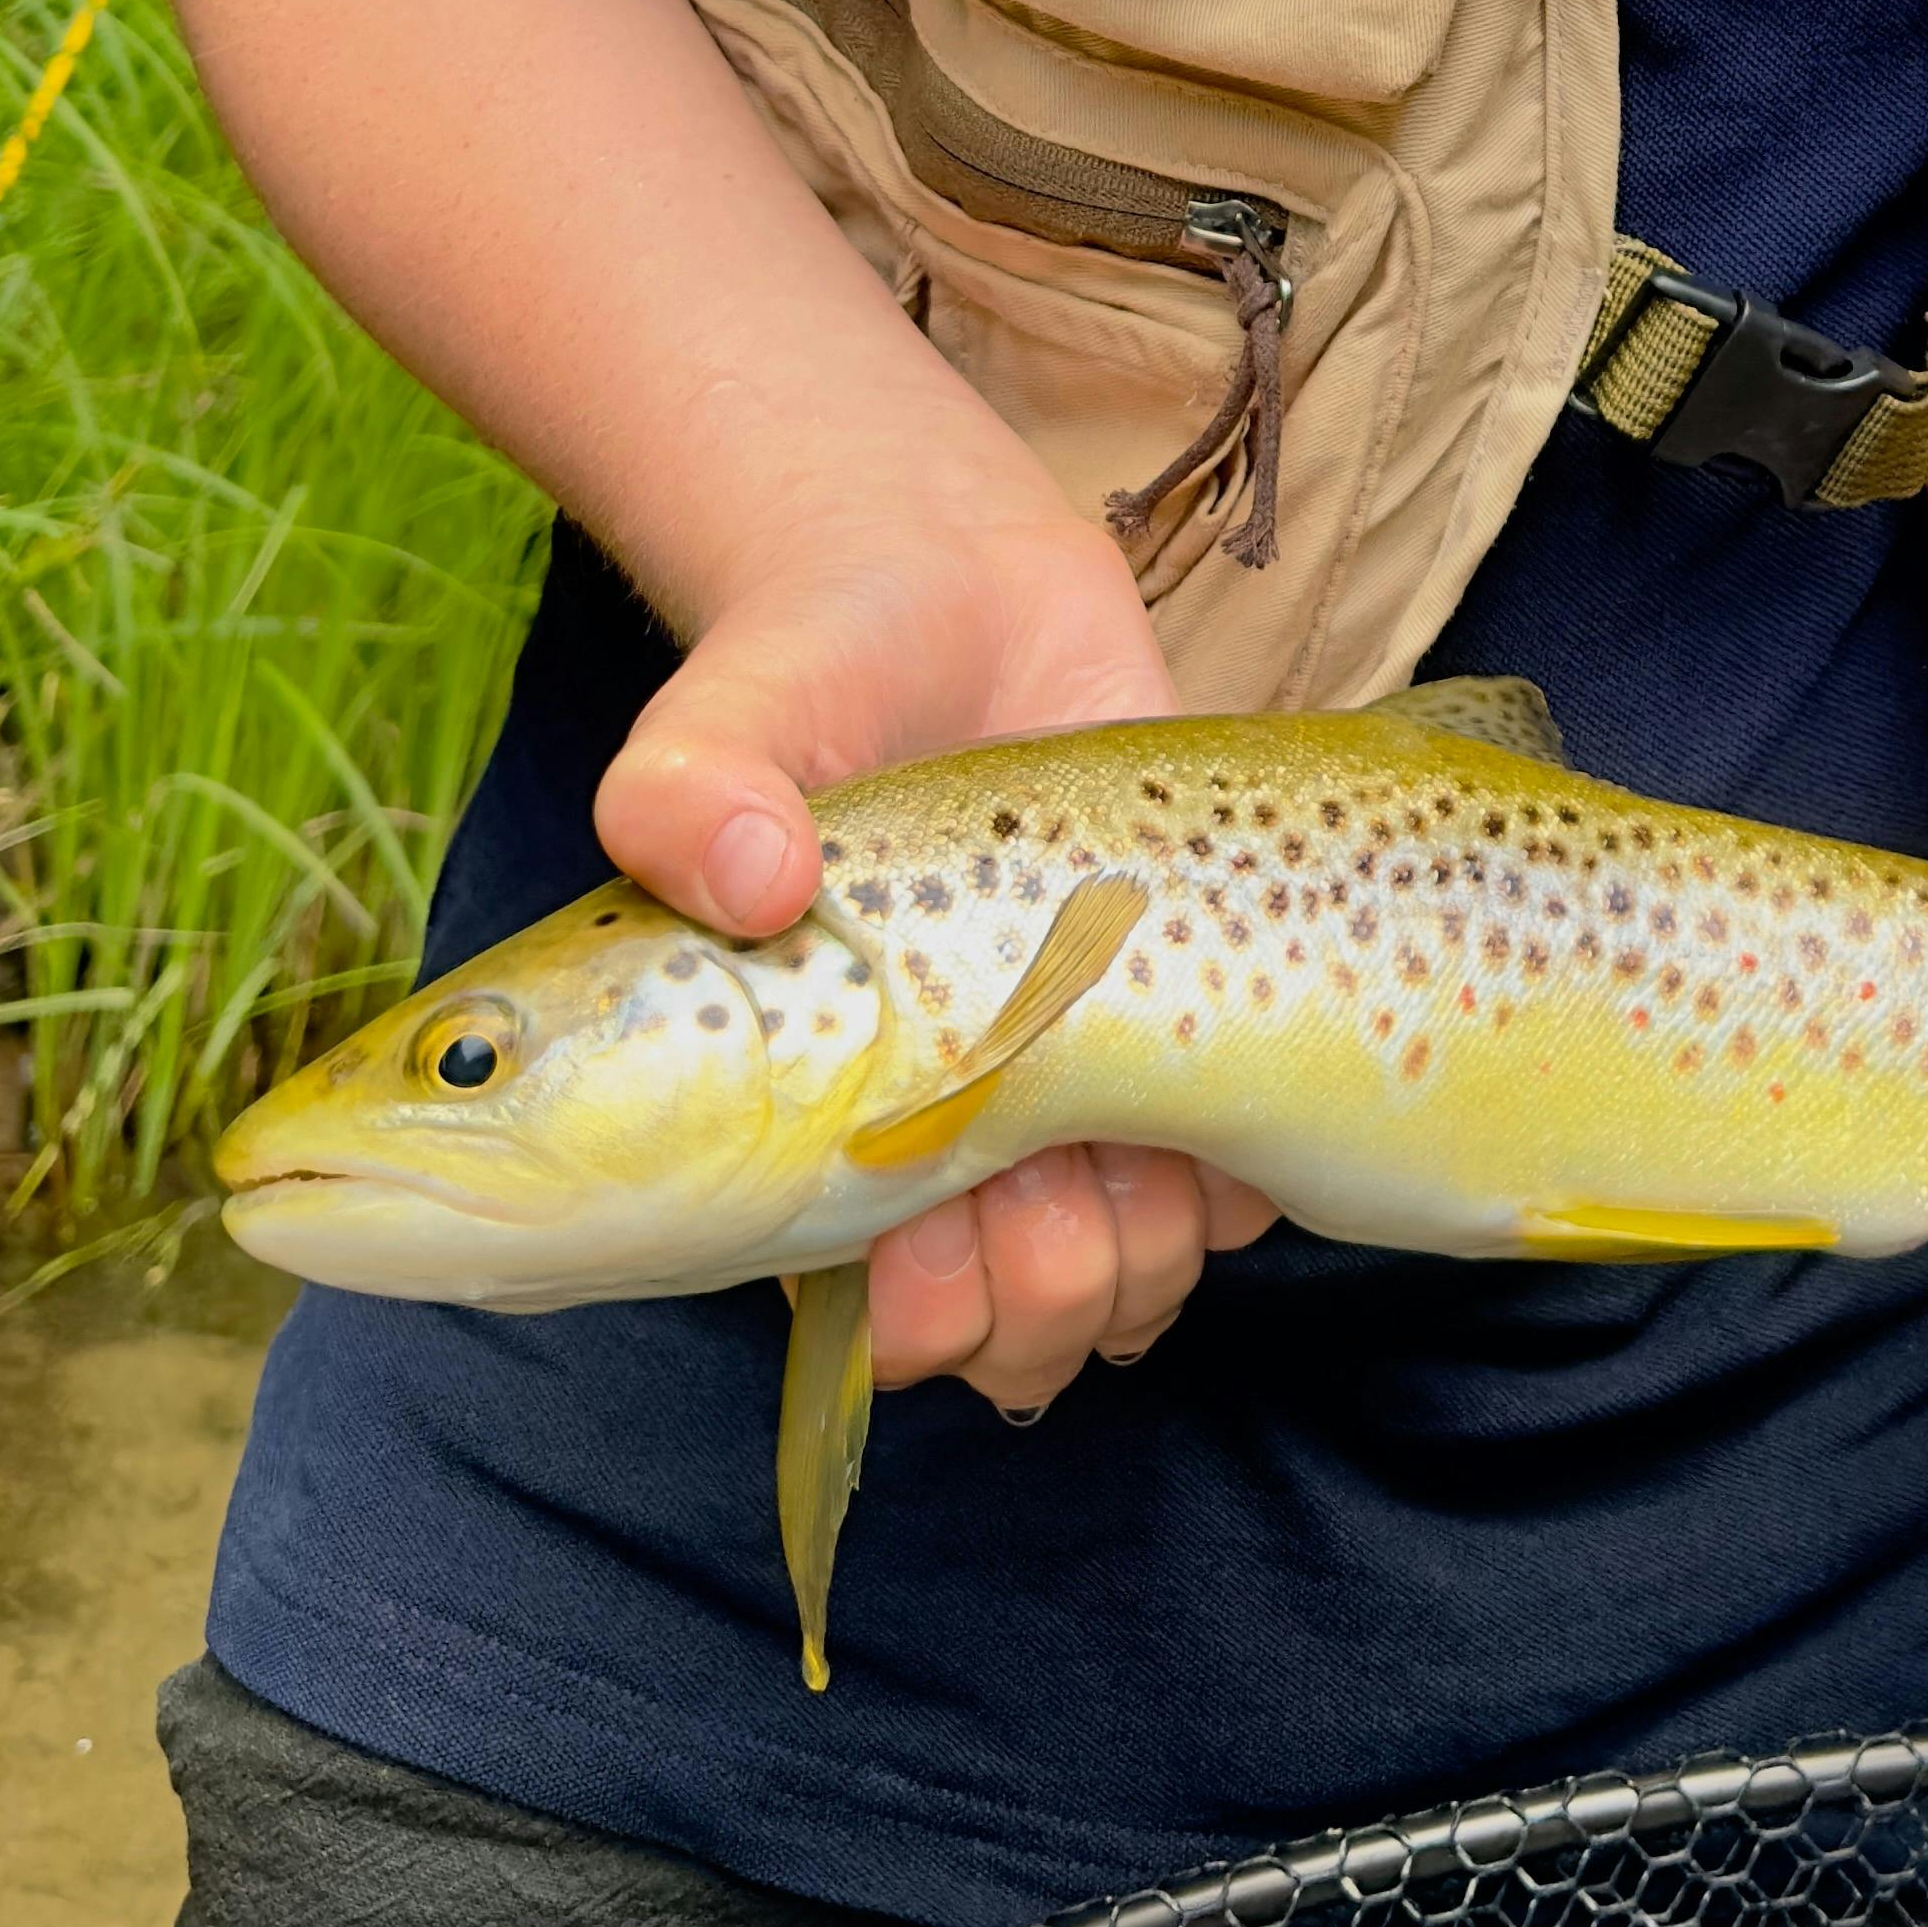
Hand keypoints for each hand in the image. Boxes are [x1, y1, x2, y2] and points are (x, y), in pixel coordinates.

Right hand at [594, 524, 1280, 1419]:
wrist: (949, 589)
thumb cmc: (812, 678)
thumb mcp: (722, 723)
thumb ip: (691, 796)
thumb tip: (750, 874)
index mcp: (814, 1137)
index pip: (886, 1337)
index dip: (927, 1312)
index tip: (927, 1206)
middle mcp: (944, 1147)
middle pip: (1025, 1336)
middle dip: (1041, 1277)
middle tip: (1027, 1138)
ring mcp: (1069, 1103)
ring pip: (1132, 1285)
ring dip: (1138, 1225)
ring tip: (1111, 1087)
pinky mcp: (1179, 1038)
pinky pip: (1236, 1192)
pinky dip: (1228, 1155)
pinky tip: (1190, 1048)